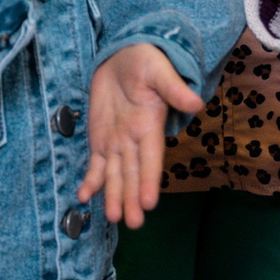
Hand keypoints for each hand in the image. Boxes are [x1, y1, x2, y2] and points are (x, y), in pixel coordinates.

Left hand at [80, 42, 205, 226]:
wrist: (123, 57)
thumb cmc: (146, 61)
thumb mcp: (159, 70)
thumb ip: (173, 88)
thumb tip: (195, 103)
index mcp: (150, 126)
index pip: (151, 158)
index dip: (149, 180)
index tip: (149, 202)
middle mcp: (135, 140)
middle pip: (134, 174)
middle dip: (132, 198)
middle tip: (132, 223)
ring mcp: (117, 142)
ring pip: (116, 175)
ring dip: (114, 197)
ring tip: (113, 218)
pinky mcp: (100, 139)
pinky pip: (96, 165)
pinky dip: (91, 181)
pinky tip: (84, 197)